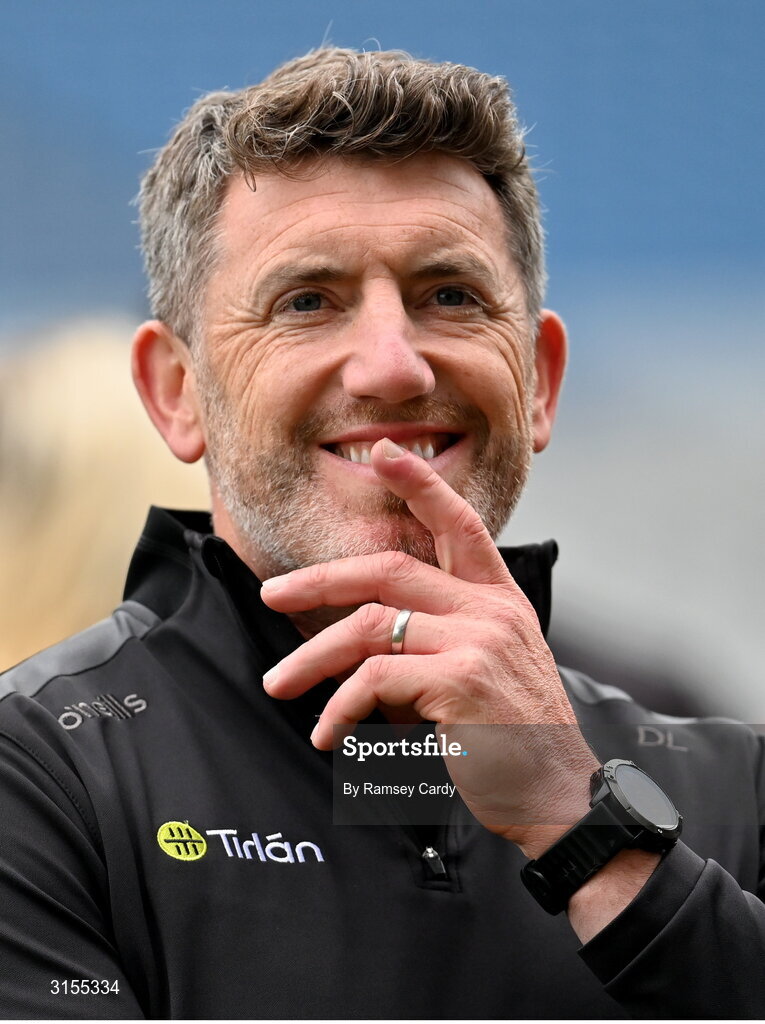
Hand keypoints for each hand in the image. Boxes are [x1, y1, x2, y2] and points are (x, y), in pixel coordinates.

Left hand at [260, 438, 597, 855]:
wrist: (557, 797)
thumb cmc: (514, 739)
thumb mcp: (487, 670)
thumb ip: (436, 640)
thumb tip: (360, 641)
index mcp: (500, 600)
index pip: (460, 525)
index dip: (422, 485)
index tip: (385, 453)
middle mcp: (491, 610)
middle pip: (389, 570)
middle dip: (320, 579)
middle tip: (273, 594)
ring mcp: (478, 640)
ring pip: (369, 625)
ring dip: (313, 658)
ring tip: (280, 684)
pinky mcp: (461, 679)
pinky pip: (374, 678)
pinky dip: (340, 708)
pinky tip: (328, 734)